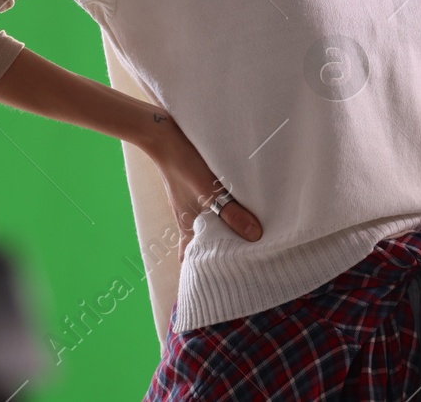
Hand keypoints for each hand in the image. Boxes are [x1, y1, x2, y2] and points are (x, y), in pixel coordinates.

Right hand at [142, 113, 262, 260]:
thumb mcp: (210, 190)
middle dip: (218, 256)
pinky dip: (224, 215)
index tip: (217, 285)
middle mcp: (188, 219)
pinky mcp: (198, 190)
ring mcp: (192, 204)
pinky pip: (212, 209)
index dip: (200, 273)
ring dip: (224, 234)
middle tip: (243, 265)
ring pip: (209, 227)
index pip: (190, 259)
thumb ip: (231, 213)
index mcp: (187, 226)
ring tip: (248, 242)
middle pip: (202, 245)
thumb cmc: (184, 164)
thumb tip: (255, 237)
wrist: (165, 134)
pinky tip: (241, 210)